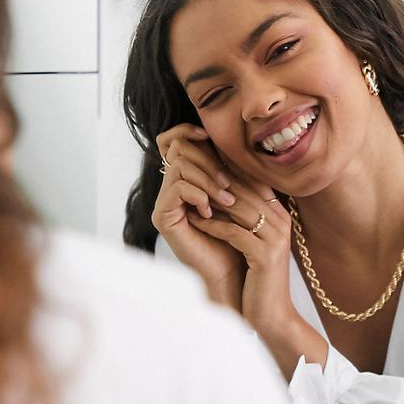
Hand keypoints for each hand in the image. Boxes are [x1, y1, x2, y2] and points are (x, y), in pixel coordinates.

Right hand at [153, 124, 244, 307]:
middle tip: (228, 185)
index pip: (174, 139)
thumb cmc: (239, 237)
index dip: (187, 131)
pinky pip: (178, 188)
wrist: (233, 272)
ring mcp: (165, 202)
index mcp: (187, 178)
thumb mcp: (240, 197)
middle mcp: (170, 187)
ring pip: (180, 165)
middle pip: (178, 147)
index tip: (208, 135)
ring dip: (208, 179)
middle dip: (208, 160)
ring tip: (226, 200)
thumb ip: (233, 169)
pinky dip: (199, 195)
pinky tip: (211, 212)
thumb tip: (236, 139)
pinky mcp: (163, 216)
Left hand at [187, 162, 327, 377]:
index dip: (227, 170)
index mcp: (280, 215)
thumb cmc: (257, 279)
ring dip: (211, 200)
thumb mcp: (252, 242)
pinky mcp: (265, 255)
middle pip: (245, 189)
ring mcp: (275, 238)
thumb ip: (243, 216)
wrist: (272, 316)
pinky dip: (213, 225)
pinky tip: (195, 221)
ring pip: (239, 207)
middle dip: (216, 180)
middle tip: (190, 173)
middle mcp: (282, 221)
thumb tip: (218, 190)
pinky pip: (234, 232)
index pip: (253, 181)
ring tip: (188, 194)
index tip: (201, 164)